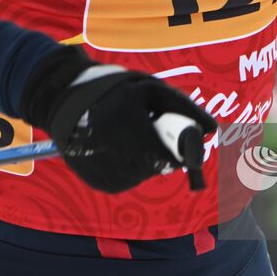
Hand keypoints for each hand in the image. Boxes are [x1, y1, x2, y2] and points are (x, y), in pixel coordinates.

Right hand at [19, 46, 217, 193]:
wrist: (65, 102)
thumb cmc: (115, 91)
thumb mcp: (150, 89)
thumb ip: (184, 107)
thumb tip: (211, 129)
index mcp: (133, 133)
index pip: (173, 160)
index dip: (181, 152)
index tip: (179, 142)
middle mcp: (119, 159)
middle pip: (160, 168)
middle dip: (161, 151)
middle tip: (146, 130)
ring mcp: (108, 176)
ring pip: (145, 176)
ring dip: (145, 159)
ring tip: (127, 135)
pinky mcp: (100, 185)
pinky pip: (128, 180)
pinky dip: (128, 167)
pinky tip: (116, 147)